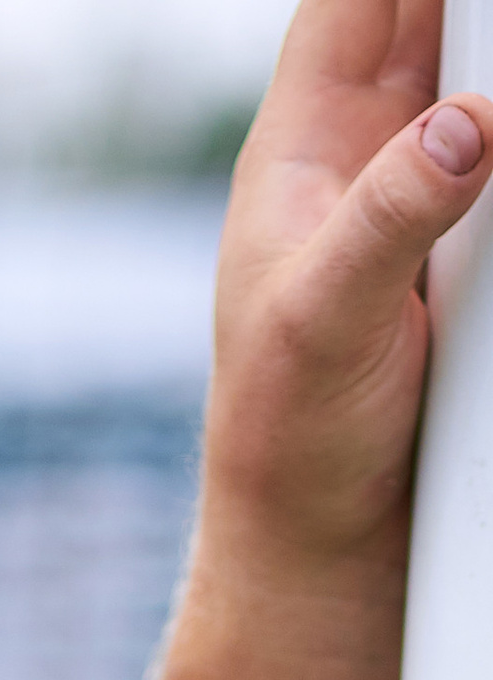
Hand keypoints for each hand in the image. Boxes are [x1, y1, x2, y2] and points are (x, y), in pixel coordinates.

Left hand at [200, 4, 492, 607]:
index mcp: (302, 145)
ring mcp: (423, 192)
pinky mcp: (472, 243)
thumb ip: (386, 219)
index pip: (352, 3)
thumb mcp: (322, 323)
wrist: (321, 543)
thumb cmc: (288, 439)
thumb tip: (462, 125)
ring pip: (480, 86)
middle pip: (436, 20)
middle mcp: (365, 150)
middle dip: (475, 16)